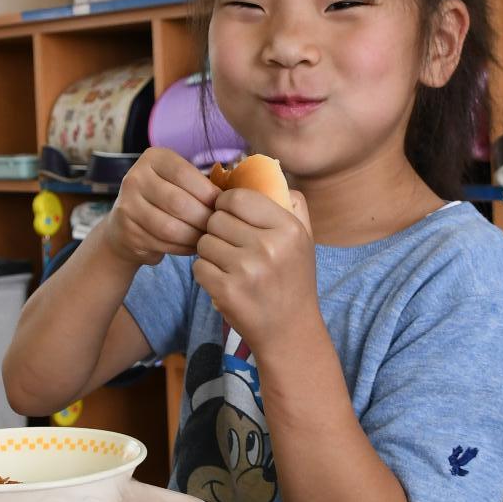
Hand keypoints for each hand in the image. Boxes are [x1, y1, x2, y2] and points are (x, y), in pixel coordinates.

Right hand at [104, 147, 219, 268]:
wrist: (126, 226)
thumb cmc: (165, 201)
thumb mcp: (179, 183)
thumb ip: (200, 184)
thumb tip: (232, 199)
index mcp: (153, 158)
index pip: (183, 173)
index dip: (207, 192)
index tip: (221, 206)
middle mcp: (135, 177)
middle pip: (178, 202)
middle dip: (203, 218)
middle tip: (218, 228)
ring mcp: (127, 205)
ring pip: (170, 227)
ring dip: (194, 237)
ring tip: (207, 238)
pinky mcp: (127, 231)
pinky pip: (162, 243)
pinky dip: (182, 248)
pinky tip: (192, 247)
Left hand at [193, 186, 316, 351]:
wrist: (290, 332)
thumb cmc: (293, 280)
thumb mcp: (304, 239)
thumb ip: (291, 203)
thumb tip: (267, 169)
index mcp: (288, 228)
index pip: (237, 198)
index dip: (226, 205)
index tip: (229, 216)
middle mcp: (269, 247)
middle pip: (216, 219)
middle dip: (217, 231)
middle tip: (231, 247)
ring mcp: (247, 270)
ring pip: (204, 243)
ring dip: (210, 253)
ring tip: (229, 266)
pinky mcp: (227, 291)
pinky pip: (198, 267)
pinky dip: (205, 274)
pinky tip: (224, 282)